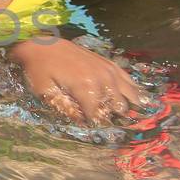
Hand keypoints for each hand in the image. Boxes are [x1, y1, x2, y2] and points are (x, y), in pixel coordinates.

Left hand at [7, 37, 150, 124]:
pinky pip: (127, 78)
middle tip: (112, 128)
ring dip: (129, 107)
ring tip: (132, 119)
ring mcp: (108, 69)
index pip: (99, 115)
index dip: (98, 127)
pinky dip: (133, 90)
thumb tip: (83, 124)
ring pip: (127, 94)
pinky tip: (139, 99)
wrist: (42, 43)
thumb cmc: (40, 69)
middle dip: (115, 119)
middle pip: (118, 107)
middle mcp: (102, 78)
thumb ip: (66, 110)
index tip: (98, 135)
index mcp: (86, 87)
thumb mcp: (46, 93)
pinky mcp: (108, 63)